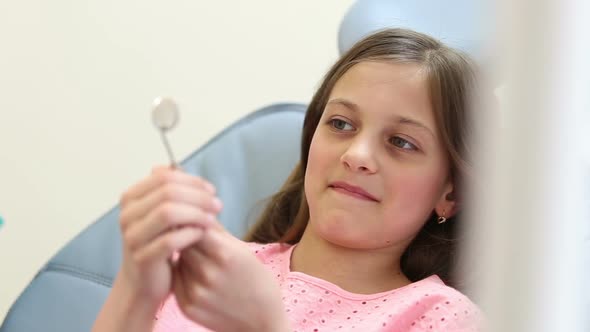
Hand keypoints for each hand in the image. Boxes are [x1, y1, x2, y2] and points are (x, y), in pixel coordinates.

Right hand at [116, 166, 221, 306]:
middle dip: (198, 197)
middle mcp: (127, 215)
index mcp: (131, 198)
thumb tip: (177, 166)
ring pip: (168, 213)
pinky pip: (171, 240)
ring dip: (197, 214)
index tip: (211, 191)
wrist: (143, 283)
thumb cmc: (157, 244)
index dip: (192, 181)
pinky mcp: (143, 258)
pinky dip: (191, 234)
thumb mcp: (162, 214)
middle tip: (217, 205)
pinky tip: (203, 234)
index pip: (164, 177)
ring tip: (213, 219)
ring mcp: (132, 237)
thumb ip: (169, 191)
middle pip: (168, 193)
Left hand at [173, 229, 290, 331]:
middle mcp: (208, 274)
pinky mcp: (187, 307)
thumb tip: (197, 207)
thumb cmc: (255, 280)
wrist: (262, 321)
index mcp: (226, 255)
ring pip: (178, 260)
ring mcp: (196, 292)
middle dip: (188, 236)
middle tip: (194, 236)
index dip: (195, 221)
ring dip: (184, 255)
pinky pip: (176, 280)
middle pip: (184, 242)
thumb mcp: (243, 250)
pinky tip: (197, 275)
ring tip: (200, 258)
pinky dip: (183, 274)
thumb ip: (217, 231)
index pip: (196, 225)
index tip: (197, 219)